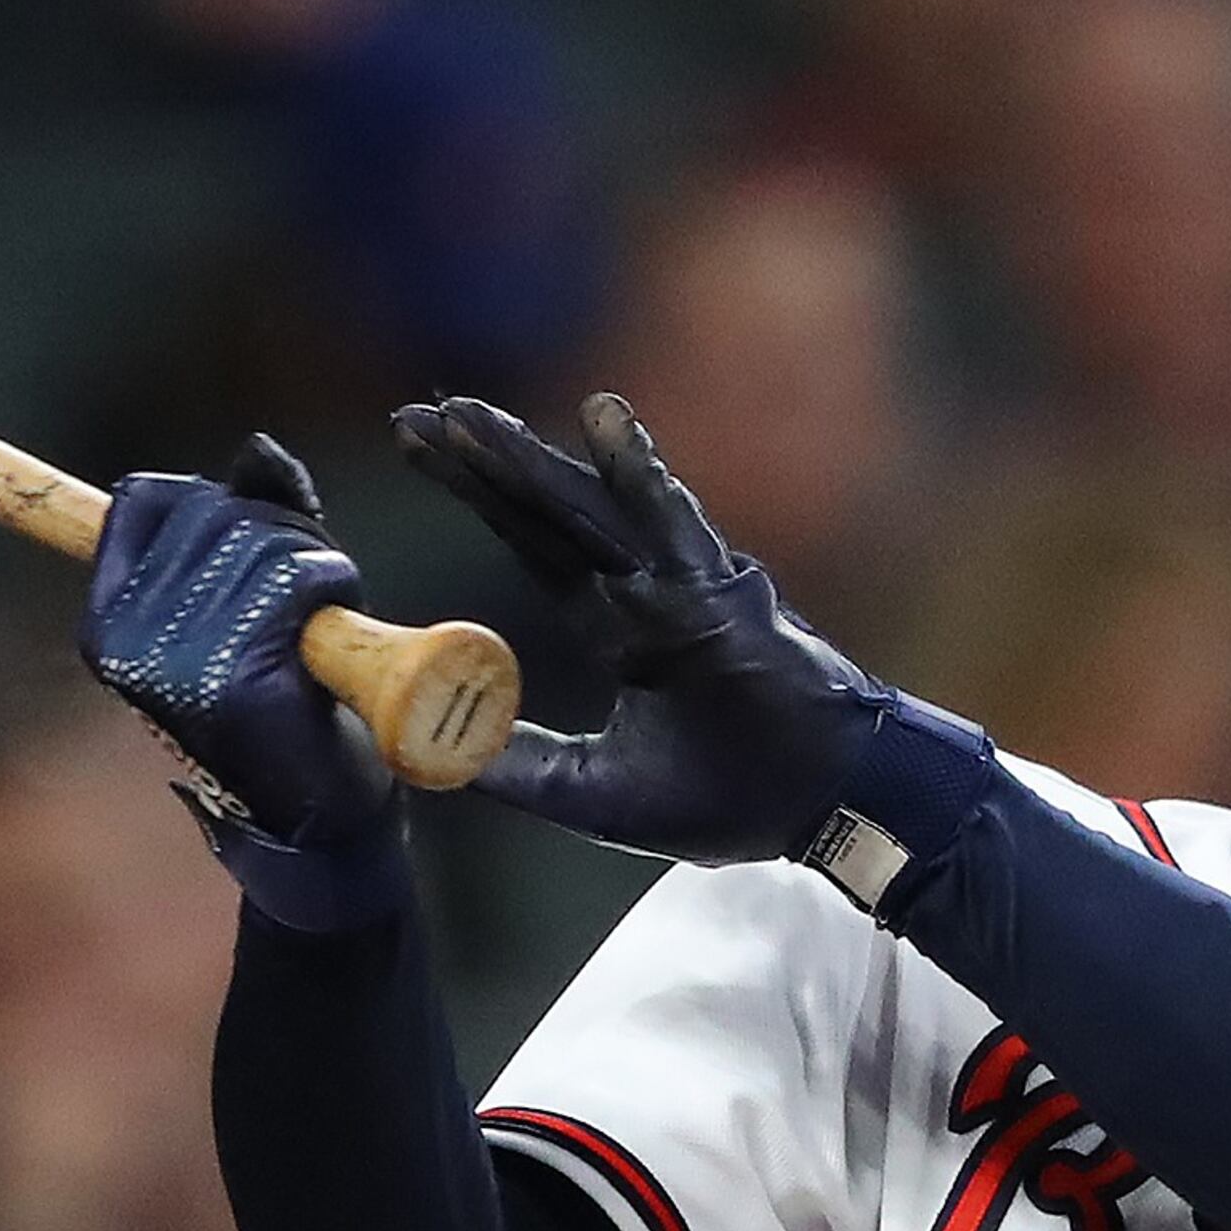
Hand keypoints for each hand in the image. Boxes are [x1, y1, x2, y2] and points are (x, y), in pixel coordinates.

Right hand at [82, 436, 395, 846]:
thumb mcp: (250, 598)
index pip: (143, 500)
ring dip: (314, 565)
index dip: (213, 505)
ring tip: (318, 626)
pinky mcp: (239, 681)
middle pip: (212, 510)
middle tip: (304, 598)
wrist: (315, 818)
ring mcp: (178, 664)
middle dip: (277, 533)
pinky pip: (300, 578)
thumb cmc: (283, 701)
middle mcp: (127, 642)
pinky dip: (334, 588)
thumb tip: (258, 453)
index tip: (250, 553)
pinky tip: (332, 642)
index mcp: (107, 623)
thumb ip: (248, 521)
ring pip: (263, 540)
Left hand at [394, 393, 890, 862]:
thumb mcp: (593, 792)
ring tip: (468, 416)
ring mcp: (680, 587)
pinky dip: (639, 472)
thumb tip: (433, 752)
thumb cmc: (728, 798)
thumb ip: (519, 764)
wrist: (815, 815)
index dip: (477, 493)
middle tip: (415, 415)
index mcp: (615, 626)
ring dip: (530, 461)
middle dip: (481, 464)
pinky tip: (604, 418)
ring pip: (591, 509)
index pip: (531, 542)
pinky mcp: (720, 595)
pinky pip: (673, 523)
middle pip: (546, 511)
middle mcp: (641, 591)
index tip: (415, 446)